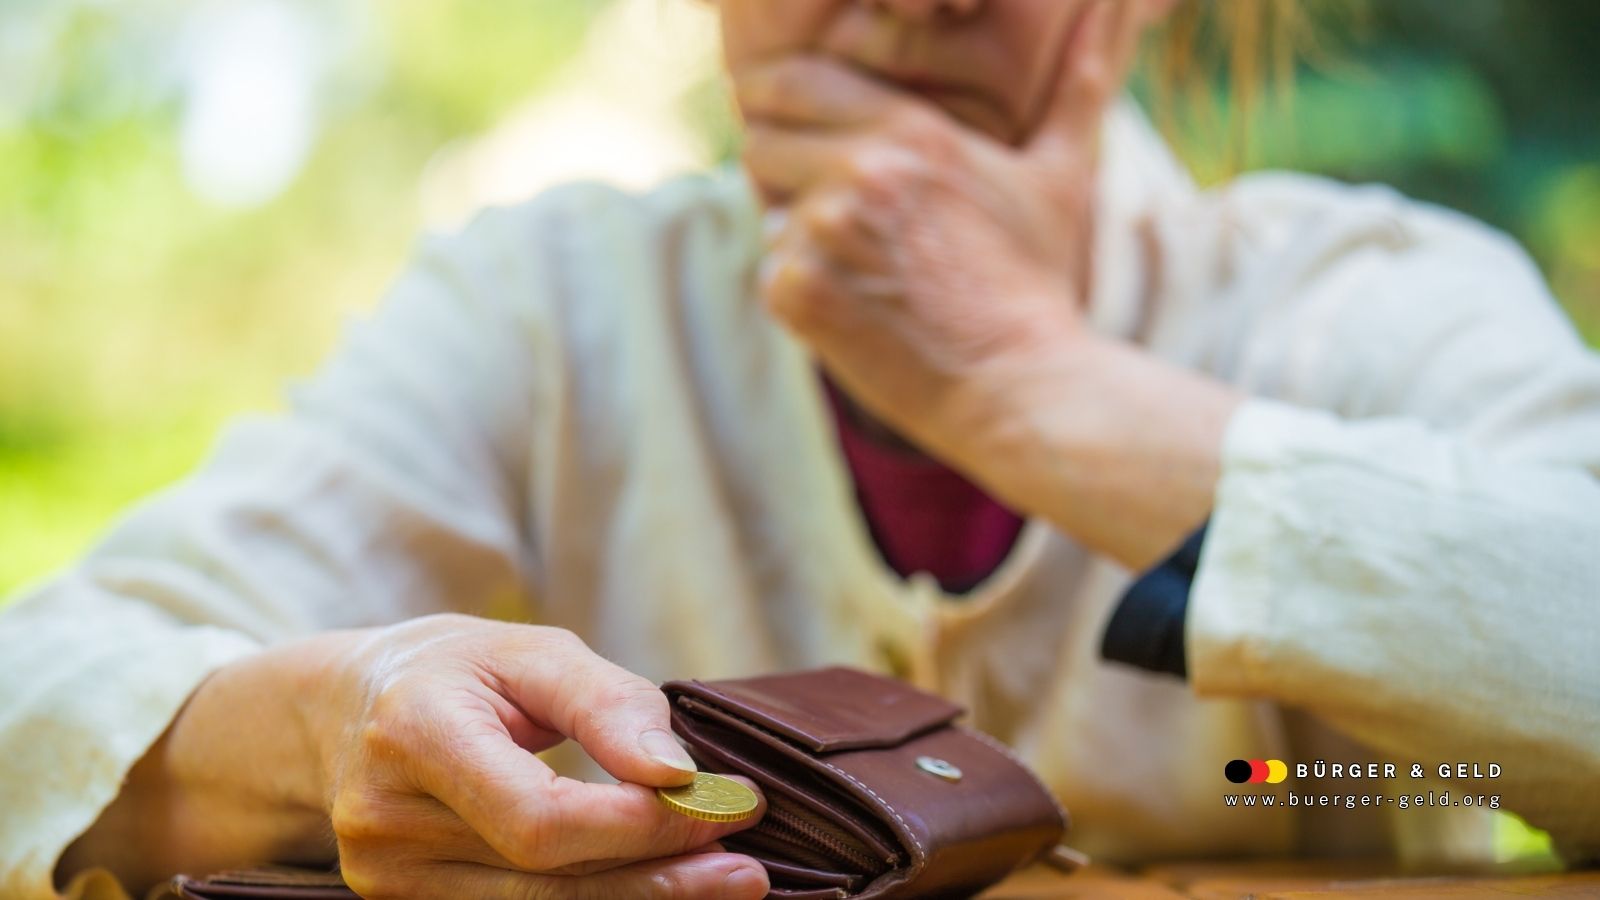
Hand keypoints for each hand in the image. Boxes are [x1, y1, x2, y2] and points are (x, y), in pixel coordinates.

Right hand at [62, 615, 769, 899]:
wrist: (341, 712)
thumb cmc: (453, 670)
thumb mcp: (529, 650)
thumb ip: (606, 703)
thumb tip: (678, 770)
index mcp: (414, 734)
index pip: (538, 817)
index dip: (638, 826)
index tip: (725, 804)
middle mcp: (386, 821)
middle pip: (543, 879)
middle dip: (657, 877)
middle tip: (748, 871)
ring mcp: (386, 878)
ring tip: (721, 884)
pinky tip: (653, 892)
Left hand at [736, 3, 1239, 567]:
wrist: (1021, 387)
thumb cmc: (1039, 283)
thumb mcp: (1061, 174)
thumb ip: (1077, 83)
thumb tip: (1119, 5)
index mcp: (910, 130)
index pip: (792, 79)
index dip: (780, 99)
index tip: (786, 121)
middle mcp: (860, 169)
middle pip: (762, 138)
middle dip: (784, 168)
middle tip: (833, 212)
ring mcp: (822, 231)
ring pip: (766, 209)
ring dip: (797, 235)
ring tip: (865, 270)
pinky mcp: (798, 291)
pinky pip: (769, 272)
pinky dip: (801, 294)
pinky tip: (860, 312)